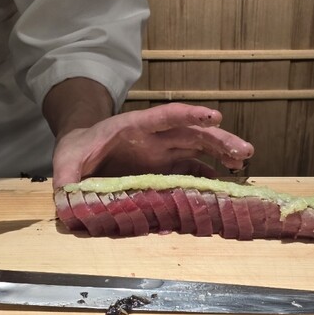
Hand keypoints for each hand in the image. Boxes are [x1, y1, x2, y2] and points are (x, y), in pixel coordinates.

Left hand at [52, 103, 253, 187]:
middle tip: (246, 150)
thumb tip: (66, 199)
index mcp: (135, 126)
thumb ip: (67, 176)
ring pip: (198, 149)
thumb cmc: (77, 149)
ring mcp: (162, 152)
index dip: (190, 115)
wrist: (81, 150)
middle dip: (220, 139)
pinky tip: (221, 186)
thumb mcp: (66, 159)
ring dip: (221, 155)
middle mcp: (154, 138)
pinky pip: (189, 169)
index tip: (215, 116)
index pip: (166, 116)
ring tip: (243, 164)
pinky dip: (206, 176)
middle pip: (192, 133)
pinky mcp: (163, 168)